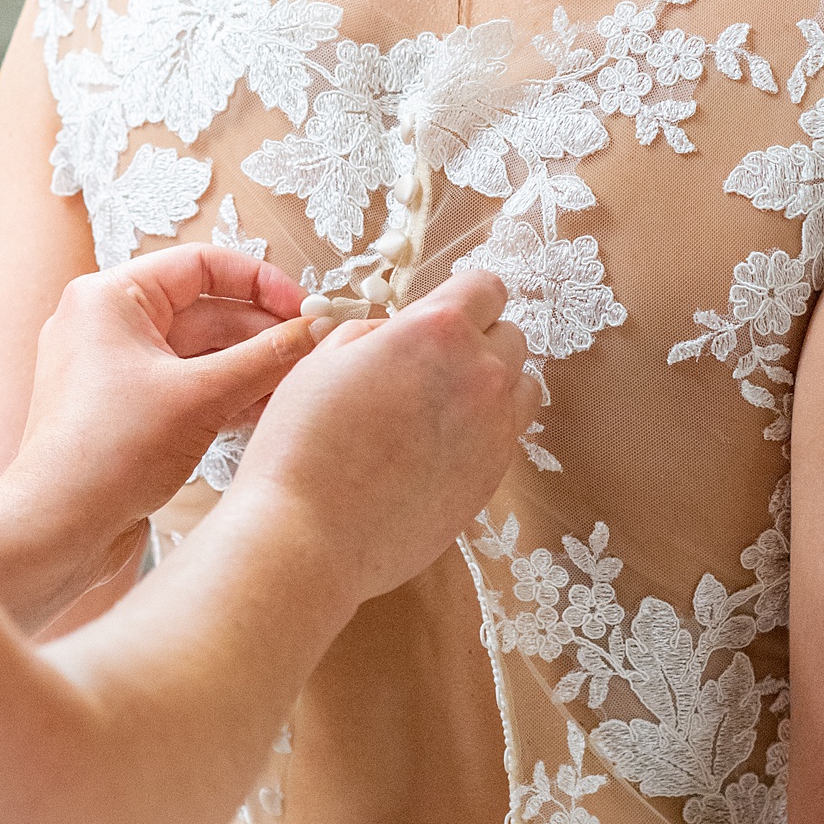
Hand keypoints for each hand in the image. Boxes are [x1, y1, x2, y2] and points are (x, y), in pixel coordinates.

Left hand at [0, 246, 314, 624]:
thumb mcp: (201, 398)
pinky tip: (270, 412)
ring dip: (250, 369)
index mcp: (110, 298)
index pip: (201, 265)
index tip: (303, 309)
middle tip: (312, 352)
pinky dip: (226, 396)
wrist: (57, 530)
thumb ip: (265, 359)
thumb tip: (314, 331)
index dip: (259, 282)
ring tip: (300, 386)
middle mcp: (108, 324)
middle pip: (205, 311)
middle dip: (261, 334)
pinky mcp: (126, 410)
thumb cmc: (106, 454)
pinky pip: (187, 387)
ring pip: (200, 354)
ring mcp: (115, 369)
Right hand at [231, 269, 532, 599]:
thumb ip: (374, 333)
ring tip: (442, 406)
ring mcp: (495, 431)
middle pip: (510, 337)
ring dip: (492, 386)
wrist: (310, 535)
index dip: (463, 295)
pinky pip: (507, 436)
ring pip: (521, 388)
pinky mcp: (494, 478)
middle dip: (477, 341)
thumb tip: (397, 336)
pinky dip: (485, 431)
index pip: (486, 288)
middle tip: (430, 364)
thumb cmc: (303, 444)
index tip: (443, 312)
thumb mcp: (324, 359)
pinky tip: (438, 447)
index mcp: (439, 331)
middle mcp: (482, 375)